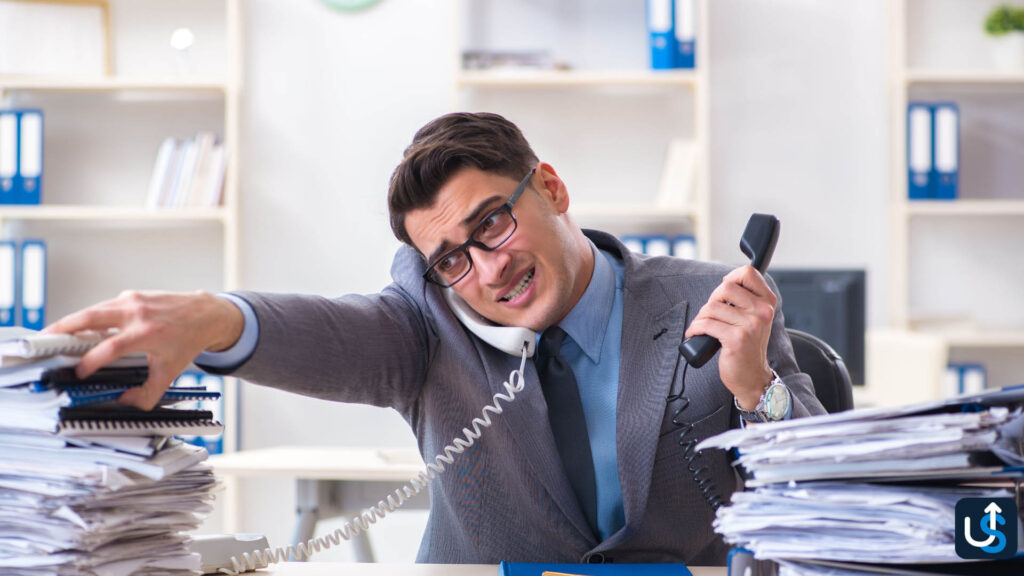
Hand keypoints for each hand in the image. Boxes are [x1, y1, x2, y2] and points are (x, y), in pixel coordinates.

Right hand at [44, 290, 243, 409]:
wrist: (207, 314)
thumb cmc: (188, 342)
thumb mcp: (171, 372)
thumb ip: (148, 393)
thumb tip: (123, 403)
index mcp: (148, 333)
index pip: (111, 347)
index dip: (92, 361)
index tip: (80, 373)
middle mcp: (138, 313)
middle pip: (91, 317)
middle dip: (64, 328)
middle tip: (42, 340)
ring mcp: (133, 300)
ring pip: (93, 309)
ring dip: (70, 321)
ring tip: (50, 334)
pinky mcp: (131, 295)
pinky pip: (103, 307)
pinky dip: (87, 317)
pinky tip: (76, 328)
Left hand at [684, 266, 776, 409]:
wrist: (753, 377)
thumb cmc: (749, 347)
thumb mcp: (755, 319)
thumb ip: (746, 300)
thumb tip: (724, 283)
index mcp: (767, 303)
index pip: (748, 273)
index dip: (731, 277)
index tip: (723, 292)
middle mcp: (762, 312)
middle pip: (725, 287)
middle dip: (712, 300)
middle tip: (710, 314)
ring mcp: (750, 325)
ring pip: (712, 307)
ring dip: (701, 317)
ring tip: (702, 326)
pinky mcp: (736, 339)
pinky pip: (706, 324)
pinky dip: (695, 328)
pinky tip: (695, 334)